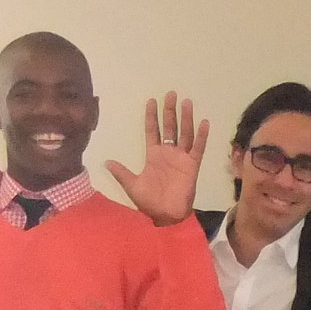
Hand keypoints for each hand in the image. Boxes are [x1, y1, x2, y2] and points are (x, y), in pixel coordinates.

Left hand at [108, 94, 206, 227]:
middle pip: (170, 127)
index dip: (152, 116)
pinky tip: (204, 122)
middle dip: (170, 111)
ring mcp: (181, 158)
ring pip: (185, 133)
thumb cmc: (150, 202)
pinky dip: (201, 136)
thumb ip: (122, 172)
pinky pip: (197, 148)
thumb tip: (106, 162)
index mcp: (154, 155)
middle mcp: (168, 153)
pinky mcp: (192, 165)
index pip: (153, 131)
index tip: (152, 101)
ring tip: (187, 102)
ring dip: (186, 118)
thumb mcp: (132, 185)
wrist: (166, 216)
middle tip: (171, 94)